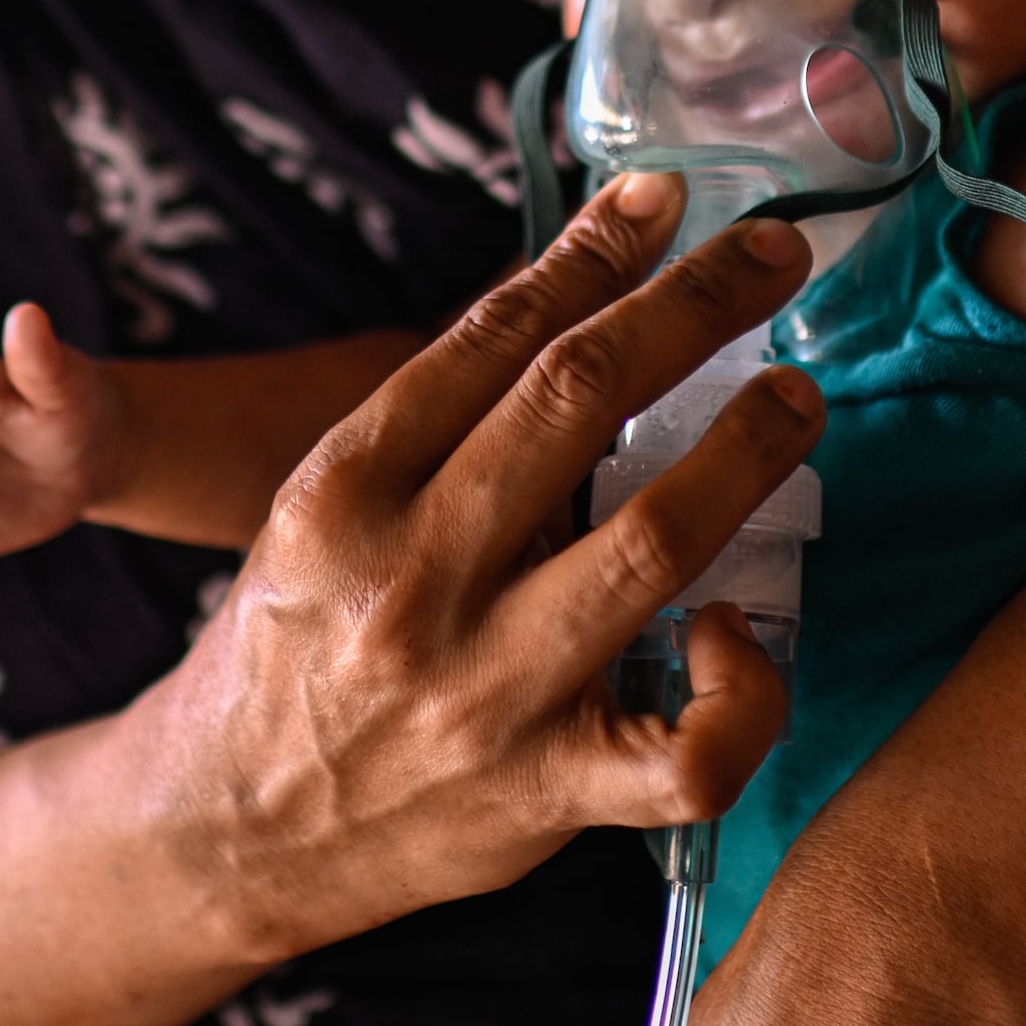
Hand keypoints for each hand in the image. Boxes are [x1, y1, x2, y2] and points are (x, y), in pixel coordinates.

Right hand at [122, 173, 830, 960]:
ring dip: (746, 450)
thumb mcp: (325, 507)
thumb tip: (581, 295)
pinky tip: (735, 631)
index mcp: (345, 489)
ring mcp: (487, 691)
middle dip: (694, 305)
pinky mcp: (549, 793)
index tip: (662, 197)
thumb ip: (441, 422)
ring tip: (795, 397)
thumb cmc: (299, 640)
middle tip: (772, 253)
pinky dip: (741, 690)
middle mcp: (411, 580)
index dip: (595, 250)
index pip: (493, 335)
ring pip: (651, 542)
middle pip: (578, 399)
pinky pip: (687, 753)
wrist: (229, 827)